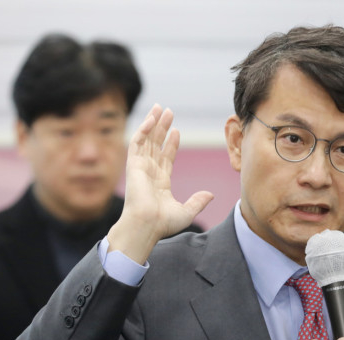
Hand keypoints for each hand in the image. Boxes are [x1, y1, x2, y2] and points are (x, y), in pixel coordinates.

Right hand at [108, 104, 213, 262]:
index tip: (177, 131)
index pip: (166, 158)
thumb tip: (210, 195)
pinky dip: (143, 129)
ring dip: (153, 123)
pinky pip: (137, 143)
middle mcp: (149, 173)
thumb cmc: (162, 224)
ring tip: (160, 108)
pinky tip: (151, 119)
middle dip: (162, 128)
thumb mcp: (187, 212)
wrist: (146, 226)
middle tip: (168, 112)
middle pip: (156, 144)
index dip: (171, 143)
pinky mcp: (133, 165)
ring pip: (146, 140)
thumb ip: (198, 201)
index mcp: (160, 182)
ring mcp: (141, 168)